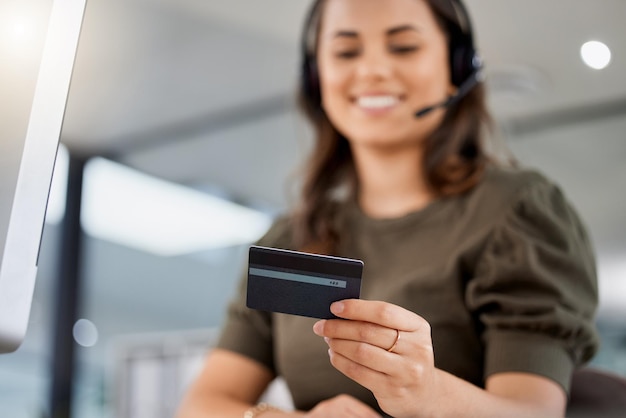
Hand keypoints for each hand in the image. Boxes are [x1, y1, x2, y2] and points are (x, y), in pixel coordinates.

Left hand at [313, 300, 436, 417]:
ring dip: (338, 344)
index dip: (356, 308)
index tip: (334, 307)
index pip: (383, 312)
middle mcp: (416, 348)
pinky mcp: (392, 389)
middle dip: (339, 327)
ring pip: (361, 352)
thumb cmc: (405, 355)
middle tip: (322, 326)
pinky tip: (334, 355)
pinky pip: (358, 372)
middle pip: (368, 332)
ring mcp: (406, 371)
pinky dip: (341, 361)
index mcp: (418, 327)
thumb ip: (378, 322)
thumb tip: (341, 312)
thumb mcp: (403, 334)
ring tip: (328, 339)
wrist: (423, 392)